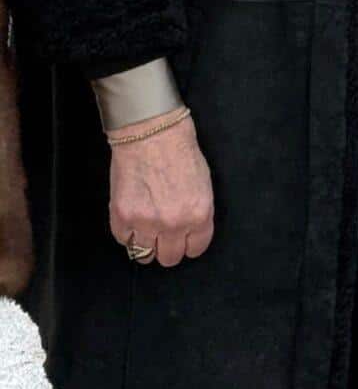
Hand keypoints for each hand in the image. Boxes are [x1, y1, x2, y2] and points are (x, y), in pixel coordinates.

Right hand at [109, 117, 214, 268]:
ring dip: (146, 244)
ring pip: (144, 255)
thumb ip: (197, 212)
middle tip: (163, 234)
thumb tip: (189, 231)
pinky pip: (124, 240)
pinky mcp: (121, 217)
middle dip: (167, 246)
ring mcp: (145, 222)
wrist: (151, 131)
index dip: (188, 243)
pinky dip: (127, 233)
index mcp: (199, 215)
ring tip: (146, 229)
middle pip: (170, 258)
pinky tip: (132, 218)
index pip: (195, 249)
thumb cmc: (180, 150)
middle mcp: (173, 224)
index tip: (183, 238)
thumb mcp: (203, 183)